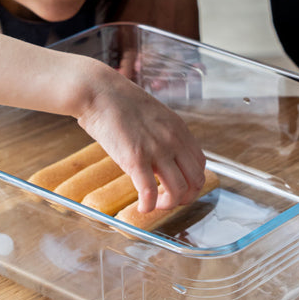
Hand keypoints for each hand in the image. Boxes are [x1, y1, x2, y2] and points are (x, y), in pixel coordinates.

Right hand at [76, 64, 205, 213]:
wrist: (98, 91)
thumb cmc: (119, 102)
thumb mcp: (154, 115)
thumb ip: (164, 134)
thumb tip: (164, 154)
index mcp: (179, 129)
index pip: (200, 164)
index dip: (193, 182)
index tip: (180, 187)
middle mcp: (173, 140)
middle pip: (195, 181)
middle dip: (186, 198)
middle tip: (170, 200)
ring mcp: (156, 150)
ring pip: (178, 191)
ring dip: (168, 204)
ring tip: (155, 204)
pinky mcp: (135, 159)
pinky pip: (150, 192)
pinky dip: (148, 206)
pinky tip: (142, 208)